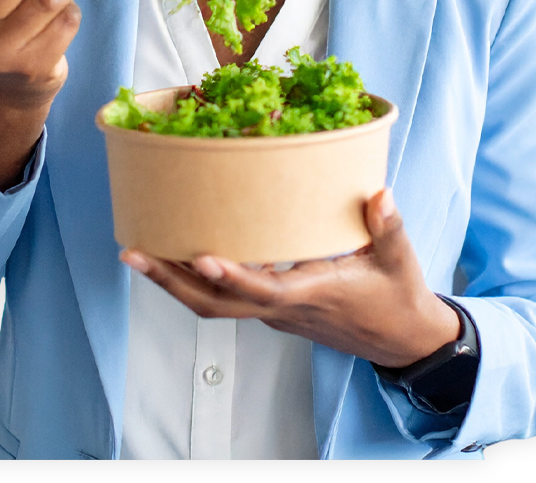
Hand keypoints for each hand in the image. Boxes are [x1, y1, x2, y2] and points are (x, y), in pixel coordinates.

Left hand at [120, 189, 459, 367]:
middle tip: (133, 253)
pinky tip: (178, 252)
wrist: (402, 341)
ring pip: (214, 305)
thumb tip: (378, 194)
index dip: (231, 278)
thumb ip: (387, 226)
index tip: (199, 258)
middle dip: (171, 281)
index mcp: (312, 293)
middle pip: (216, 305)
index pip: (263, 292)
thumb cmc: (398, 297)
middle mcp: (283, 307)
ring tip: (138, 250)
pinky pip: (226, 298)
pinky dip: (196, 279)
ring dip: (174, 281)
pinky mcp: (273, 307)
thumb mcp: (400, 260)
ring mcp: (274, 312)